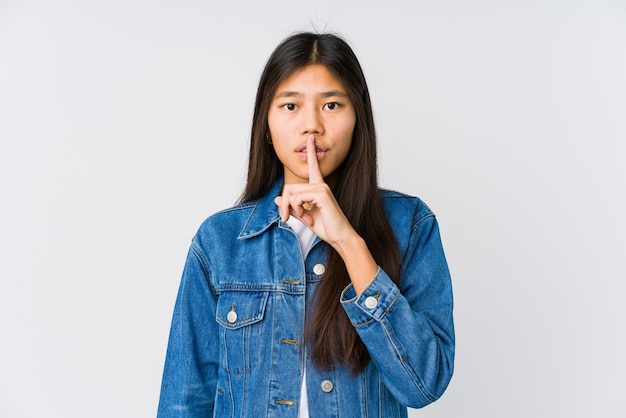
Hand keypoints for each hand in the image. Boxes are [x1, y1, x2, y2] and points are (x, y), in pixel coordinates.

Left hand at [275, 135, 378, 293]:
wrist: (341, 238)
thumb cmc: (326, 227)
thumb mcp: (304, 217)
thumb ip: (292, 207)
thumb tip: (277, 199)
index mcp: (318, 188)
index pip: (313, 166)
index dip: (311, 152)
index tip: (311, 138)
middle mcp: (320, 185)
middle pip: (289, 187)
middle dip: (284, 204)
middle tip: (289, 218)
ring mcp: (322, 188)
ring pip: (291, 193)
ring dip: (292, 210)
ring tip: (305, 219)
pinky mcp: (322, 194)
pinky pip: (297, 198)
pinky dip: (298, 210)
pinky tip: (308, 218)